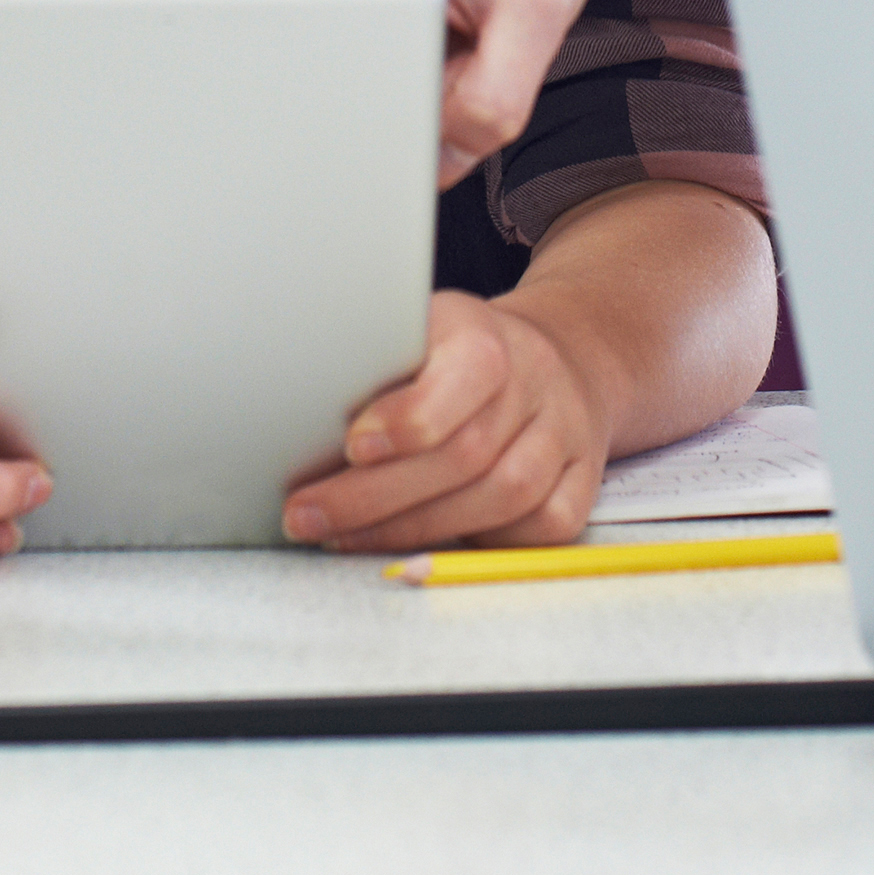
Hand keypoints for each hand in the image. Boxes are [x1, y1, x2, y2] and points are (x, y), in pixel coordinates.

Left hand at [281, 291, 608, 554]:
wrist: (560, 358)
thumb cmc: (460, 353)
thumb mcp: (417, 330)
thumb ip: (372, 363)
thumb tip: (290, 404)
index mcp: (489, 337)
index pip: (466, 374)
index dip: (410, 417)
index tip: (353, 446)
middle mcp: (537, 384)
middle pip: (465, 454)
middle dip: (375, 496)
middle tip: (306, 515)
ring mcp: (566, 437)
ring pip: (499, 499)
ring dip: (411, 529)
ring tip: (341, 537)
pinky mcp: (583, 484)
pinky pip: (537, 528)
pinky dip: (479, 542)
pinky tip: (423, 545)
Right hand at [322, 0, 606, 182]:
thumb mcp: (537, 9)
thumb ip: (495, 95)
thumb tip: (445, 163)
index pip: (346, 85)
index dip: (403, 119)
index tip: (460, 97)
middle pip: (374, 106)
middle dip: (443, 107)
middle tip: (492, 42)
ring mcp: (360, 18)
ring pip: (402, 109)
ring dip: (456, 99)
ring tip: (487, 33)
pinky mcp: (383, 38)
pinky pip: (419, 100)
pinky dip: (459, 92)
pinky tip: (478, 42)